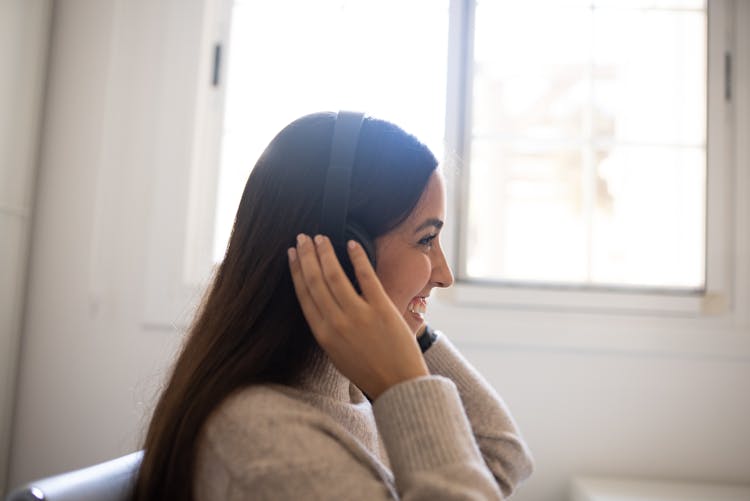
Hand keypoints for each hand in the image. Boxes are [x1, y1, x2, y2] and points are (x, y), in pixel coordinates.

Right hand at [288, 234, 428, 399]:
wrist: (399, 385)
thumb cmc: (368, 371)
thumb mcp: (337, 354)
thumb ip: (328, 329)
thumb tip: (322, 303)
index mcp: (323, 334)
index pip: (304, 295)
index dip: (296, 271)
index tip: (292, 253)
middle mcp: (336, 323)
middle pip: (315, 281)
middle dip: (307, 256)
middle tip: (303, 237)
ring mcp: (359, 315)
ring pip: (335, 276)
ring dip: (325, 253)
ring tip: (321, 237)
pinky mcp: (381, 309)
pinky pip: (366, 277)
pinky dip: (357, 258)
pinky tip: (351, 244)